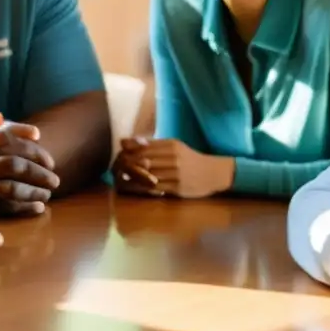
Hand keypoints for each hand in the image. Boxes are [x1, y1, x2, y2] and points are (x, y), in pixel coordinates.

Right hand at [0, 113, 59, 216]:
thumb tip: (13, 122)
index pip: (16, 144)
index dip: (37, 153)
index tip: (50, 162)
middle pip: (15, 165)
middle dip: (39, 173)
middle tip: (55, 180)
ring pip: (11, 187)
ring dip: (34, 191)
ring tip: (48, 195)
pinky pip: (3, 206)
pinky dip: (24, 207)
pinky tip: (38, 207)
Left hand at [115, 138, 233, 198]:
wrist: (214, 173)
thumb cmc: (190, 159)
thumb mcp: (173, 146)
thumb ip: (150, 144)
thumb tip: (123, 141)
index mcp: (171, 145)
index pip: (143, 147)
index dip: (127, 152)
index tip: (118, 156)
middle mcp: (173, 158)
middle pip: (142, 161)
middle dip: (126, 165)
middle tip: (115, 168)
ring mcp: (176, 174)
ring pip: (146, 175)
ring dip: (130, 178)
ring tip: (119, 178)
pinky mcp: (177, 189)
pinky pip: (153, 188)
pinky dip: (139, 188)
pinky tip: (131, 188)